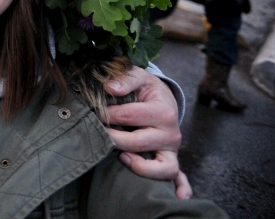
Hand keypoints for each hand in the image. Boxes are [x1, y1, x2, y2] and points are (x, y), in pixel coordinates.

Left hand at [105, 66, 181, 180]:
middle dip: (114, 137)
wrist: (163, 99)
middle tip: (98, 131)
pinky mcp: (171, 160)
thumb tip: (110, 87)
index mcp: (163, 111)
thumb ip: (125, 79)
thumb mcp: (138, 76)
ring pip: (162, 167)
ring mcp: (172, 150)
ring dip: (140, 166)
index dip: (107, 114)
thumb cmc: (146, 89)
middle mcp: (171, 133)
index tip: (94, 111)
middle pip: (139, 142)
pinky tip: (175, 197)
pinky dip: (180, 188)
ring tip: (121, 157)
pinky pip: (178, 178)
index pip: (128, 116)